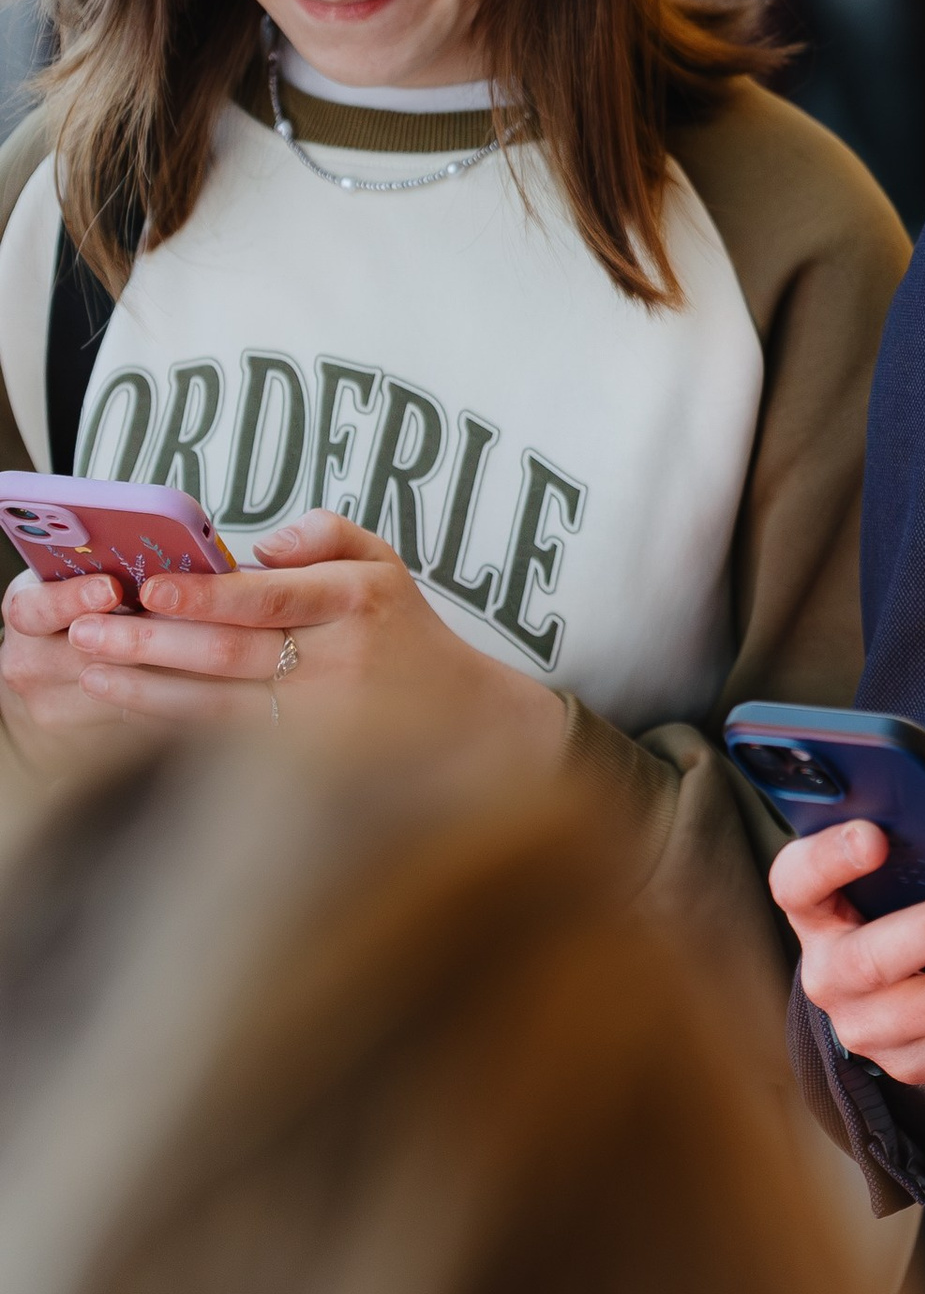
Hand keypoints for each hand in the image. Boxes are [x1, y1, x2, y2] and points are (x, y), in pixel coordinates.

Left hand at [20, 514, 571, 759]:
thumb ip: (325, 531)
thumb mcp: (384, 561)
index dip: (208, 597)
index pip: (271, 598)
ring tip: (94, 669)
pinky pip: (227, 741)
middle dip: (156, 643)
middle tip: (92, 630)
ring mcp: (319, 719)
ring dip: (148, 689)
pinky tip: (131, 708)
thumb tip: (262, 545)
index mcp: (357, 599)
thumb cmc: (403, 632)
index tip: (152, 588)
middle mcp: (338, 660)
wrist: (463, 721)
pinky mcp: (304, 761)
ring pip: (219, 705)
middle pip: (233, 654)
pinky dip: (174, 726)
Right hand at [772, 814, 924, 1088]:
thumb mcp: (886, 871)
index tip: (875, 835)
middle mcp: (830, 975)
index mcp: (813, 909)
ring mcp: (869, 1028)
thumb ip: (912, 846)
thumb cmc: (894, 900)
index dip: (832, 858)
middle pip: (879, 955)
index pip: (799, 880)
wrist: (884, 993)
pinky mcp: (917, 1062)